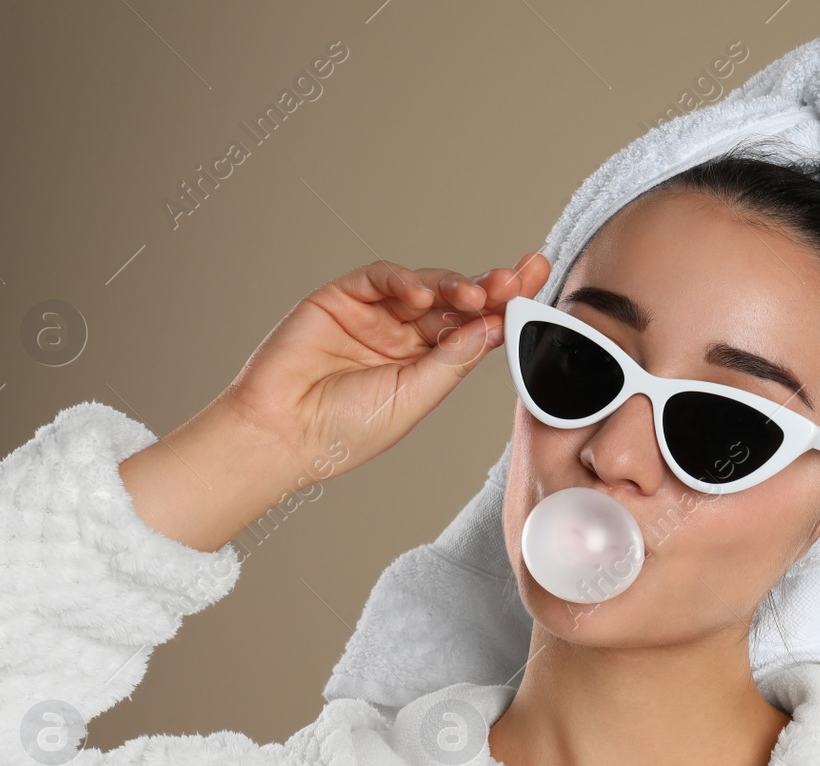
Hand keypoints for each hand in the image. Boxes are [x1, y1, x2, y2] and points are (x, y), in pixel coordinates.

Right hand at [220, 252, 551, 478]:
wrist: (282, 435)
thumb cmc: (344, 430)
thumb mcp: (414, 398)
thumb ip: (452, 360)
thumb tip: (492, 326)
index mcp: (426, 365)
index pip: (474, 328)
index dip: (505, 307)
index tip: (537, 283)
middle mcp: (403, 336)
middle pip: (457, 302)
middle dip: (491, 287)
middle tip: (520, 278)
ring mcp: (374, 315)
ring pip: (425, 285)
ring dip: (454, 285)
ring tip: (477, 293)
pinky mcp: (340, 298)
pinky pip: (379, 278)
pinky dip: (404, 280)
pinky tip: (422, 296)